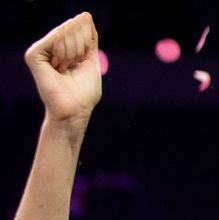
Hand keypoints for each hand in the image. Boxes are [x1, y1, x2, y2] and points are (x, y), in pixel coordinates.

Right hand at [25, 12, 101, 127]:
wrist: (76, 110)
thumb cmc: (85, 92)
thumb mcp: (91, 60)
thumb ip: (89, 39)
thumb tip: (85, 16)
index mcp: (64, 49)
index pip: (80, 27)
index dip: (86, 41)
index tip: (82, 61)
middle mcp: (51, 47)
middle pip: (73, 28)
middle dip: (80, 47)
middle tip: (73, 67)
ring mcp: (41, 50)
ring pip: (65, 33)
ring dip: (73, 53)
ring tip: (66, 70)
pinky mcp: (34, 55)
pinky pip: (54, 40)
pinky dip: (63, 53)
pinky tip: (60, 66)